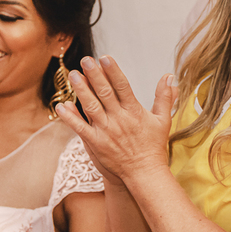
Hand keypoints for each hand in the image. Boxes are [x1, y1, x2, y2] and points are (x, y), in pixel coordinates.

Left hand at [54, 56, 176, 183]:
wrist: (144, 173)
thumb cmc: (153, 146)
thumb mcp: (163, 120)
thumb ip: (165, 97)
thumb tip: (169, 76)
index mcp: (134, 112)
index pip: (122, 86)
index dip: (113, 71)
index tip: (105, 57)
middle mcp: (119, 119)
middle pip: (105, 93)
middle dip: (94, 75)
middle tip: (85, 60)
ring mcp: (106, 131)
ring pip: (91, 107)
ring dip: (81, 91)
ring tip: (73, 75)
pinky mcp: (96, 143)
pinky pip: (80, 128)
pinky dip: (70, 117)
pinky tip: (61, 106)